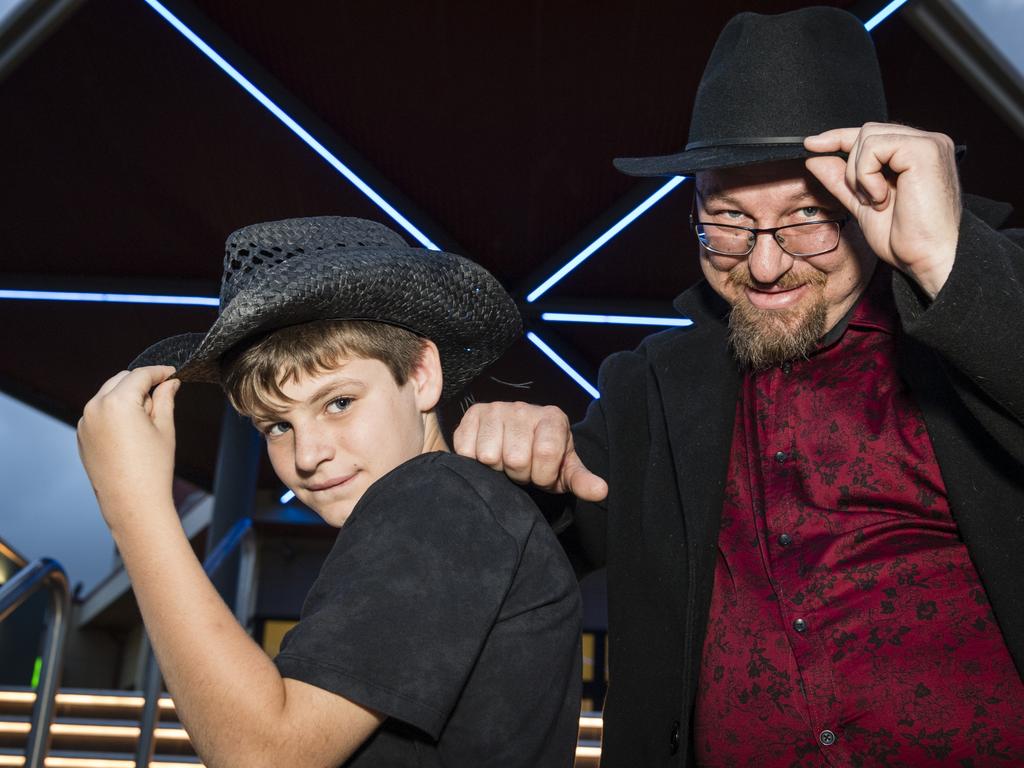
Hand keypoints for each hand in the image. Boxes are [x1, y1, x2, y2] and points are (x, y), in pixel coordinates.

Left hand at [77, 366, 179, 530]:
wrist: (132, 503)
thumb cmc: (153, 468)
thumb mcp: (165, 428)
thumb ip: (165, 399)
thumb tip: (169, 383)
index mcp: (118, 403)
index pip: (140, 375)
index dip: (159, 372)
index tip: (172, 373)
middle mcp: (95, 408)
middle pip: (121, 379)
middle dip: (141, 383)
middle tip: (163, 395)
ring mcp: (84, 422)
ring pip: (108, 394)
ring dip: (127, 396)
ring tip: (148, 419)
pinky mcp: (82, 436)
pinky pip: (99, 412)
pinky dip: (114, 411)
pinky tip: (132, 432)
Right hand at [453, 402, 607, 501]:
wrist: (520, 439)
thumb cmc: (545, 459)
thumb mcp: (565, 471)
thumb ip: (581, 481)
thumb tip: (601, 491)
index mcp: (553, 418)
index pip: (547, 454)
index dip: (543, 475)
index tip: (542, 474)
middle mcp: (523, 408)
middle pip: (516, 458)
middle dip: (518, 474)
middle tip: (521, 469)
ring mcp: (496, 408)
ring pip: (490, 456)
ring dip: (496, 470)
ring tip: (504, 463)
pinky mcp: (473, 414)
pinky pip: (467, 450)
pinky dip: (474, 462)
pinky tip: (485, 456)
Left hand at [804, 123, 960, 297]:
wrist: (927, 259)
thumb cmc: (906, 239)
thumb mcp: (863, 204)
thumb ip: (842, 180)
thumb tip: (815, 158)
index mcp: (915, 154)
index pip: (871, 134)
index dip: (838, 137)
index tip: (810, 144)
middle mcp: (926, 143)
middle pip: (866, 131)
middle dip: (851, 167)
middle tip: (865, 199)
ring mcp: (928, 143)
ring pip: (867, 137)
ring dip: (859, 175)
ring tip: (877, 201)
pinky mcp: (925, 150)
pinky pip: (874, 147)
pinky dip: (867, 176)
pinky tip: (882, 198)